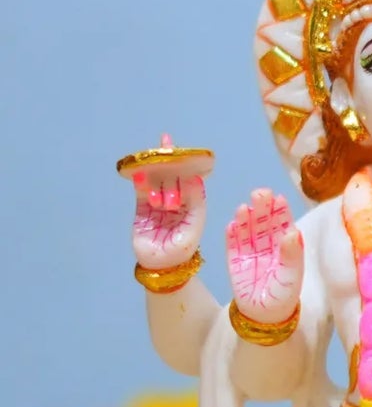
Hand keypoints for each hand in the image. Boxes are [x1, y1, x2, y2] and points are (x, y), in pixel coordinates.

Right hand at [131, 143, 205, 270]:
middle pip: (171, 176)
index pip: (189, 180)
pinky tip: (140, 171)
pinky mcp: (142, 210)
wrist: (162, 265)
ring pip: (156, 181)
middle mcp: (175, 202)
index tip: (187, 149)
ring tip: (154, 153)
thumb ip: (196, 203)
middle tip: (166, 141)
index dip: (188, 164)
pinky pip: (141, 192)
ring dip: (155, 167)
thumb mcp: (194, 225)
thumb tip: (194, 179)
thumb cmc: (183, 248)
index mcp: (191, 205)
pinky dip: (140, 181)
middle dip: (169, 159)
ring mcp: (157, 205)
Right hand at [226, 189, 303, 324]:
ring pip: (248, 229)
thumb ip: (292, 254)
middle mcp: (268, 245)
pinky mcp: (235, 259)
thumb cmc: (284, 295)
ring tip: (245, 207)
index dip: (280, 210)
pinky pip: (232, 243)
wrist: (264, 315)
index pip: (283, 223)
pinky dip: (232, 234)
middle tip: (260, 193)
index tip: (278, 197)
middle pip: (264, 221)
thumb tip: (293, 231)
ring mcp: (250, 251)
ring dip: (246, 217)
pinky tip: (232, 224)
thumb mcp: (291, 275)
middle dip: (262, 206)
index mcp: (286, 246)